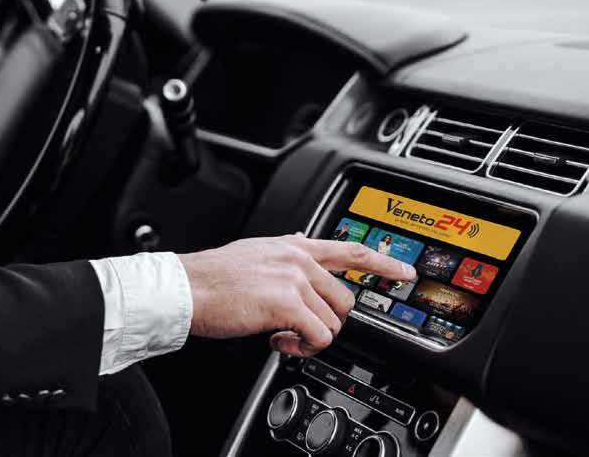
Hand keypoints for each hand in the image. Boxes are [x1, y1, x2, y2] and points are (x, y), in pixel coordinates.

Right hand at [178, 235, 416, 357]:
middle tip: (299, 328)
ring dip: (310, 337)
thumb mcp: (255, 252)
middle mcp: (297, 259)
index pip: (349, 250)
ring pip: (332, 322)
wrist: (185, 289)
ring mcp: (293, 281)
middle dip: (327, 321)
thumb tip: (304, 241)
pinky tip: (279, 342)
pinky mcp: (286, 305)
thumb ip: (284, 250)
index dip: (382, 263)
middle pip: (344, 299)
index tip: (404, 272)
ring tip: (282, 336)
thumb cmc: (212, 278)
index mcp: (293, 247)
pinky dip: (302, 347)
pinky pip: (317, 336)